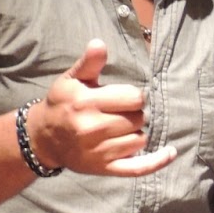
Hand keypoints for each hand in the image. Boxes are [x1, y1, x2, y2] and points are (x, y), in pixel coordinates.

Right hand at [31, 40, 175, 176]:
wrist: (42, 139)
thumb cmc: (62, 104)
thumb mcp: (72, 80)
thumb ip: (89, 63)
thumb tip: (99, 43)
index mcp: (87, 103)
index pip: (134, 98)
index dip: (134, 96)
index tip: (124, 97)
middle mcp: (92, 129)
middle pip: (139, 119)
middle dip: (134, 114)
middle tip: (118, 113)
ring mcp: (99, 151)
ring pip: (140, 139)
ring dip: (136, 133)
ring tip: (118, 129)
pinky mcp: (104, 168)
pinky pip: (138, 168)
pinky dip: (157, 161)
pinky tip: (171, 152)